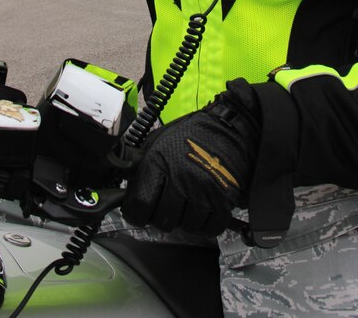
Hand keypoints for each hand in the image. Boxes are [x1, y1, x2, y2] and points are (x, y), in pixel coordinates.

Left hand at [122, 81, 259, 236]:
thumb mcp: (160, 140)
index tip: (139, 210)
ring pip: (186, 227)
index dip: (136, 212)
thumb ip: (142, 163)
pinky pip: (209, 229)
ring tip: (188, 202)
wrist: (231, 128)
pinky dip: (205, 224)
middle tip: (167, 204)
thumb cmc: (193, 134)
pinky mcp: (224, 200)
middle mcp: (180, 178)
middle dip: (161, 216)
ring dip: (185, 219)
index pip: (138, 206)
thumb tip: (126, 185)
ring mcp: (203, 191)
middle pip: (162, 221)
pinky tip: (203, 209)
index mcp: (159, 162)